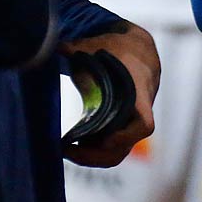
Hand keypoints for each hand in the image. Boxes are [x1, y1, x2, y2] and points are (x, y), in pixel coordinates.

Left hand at [61, 22, 160, 166]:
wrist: (138, 51)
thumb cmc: (120, 49)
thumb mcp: (100, 45)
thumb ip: (78, 48)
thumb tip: (58, 47)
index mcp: (138, 94)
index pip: (144, 124)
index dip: (126, 136)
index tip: (104, 139)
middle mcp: (137, 114)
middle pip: (124, 147)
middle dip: (96, 155)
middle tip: (67, 150)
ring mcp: (129, 123)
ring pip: (116, 152)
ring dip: (91, 156)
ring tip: (66, 150)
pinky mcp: (120, 127)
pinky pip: (110, 149)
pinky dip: (92, 151)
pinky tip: (72, 145)